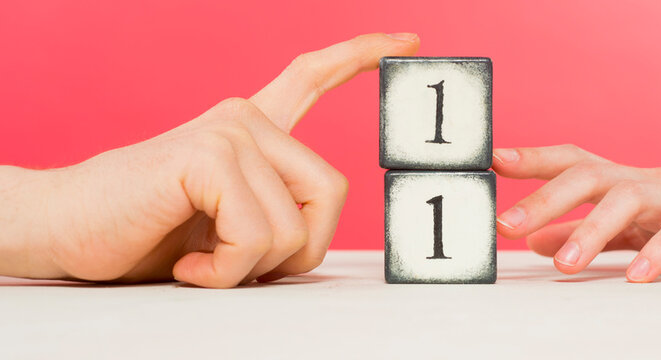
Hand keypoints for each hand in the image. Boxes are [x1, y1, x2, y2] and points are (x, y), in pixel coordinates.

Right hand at [0, 33, 419, 287]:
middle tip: (242, 264)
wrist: (64, 229)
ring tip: (203, 260)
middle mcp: (245, 119)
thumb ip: (272, 214)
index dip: (363, 57)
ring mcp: (229, 130)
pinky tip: (188, 261)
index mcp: (251, 129)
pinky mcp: (207, 153)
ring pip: (295, 226)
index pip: (314, 77)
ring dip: (250, 268)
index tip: (408, 43)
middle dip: (300, 250)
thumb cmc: (146, 232)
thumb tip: (314, 238)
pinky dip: (225, 269)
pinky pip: (256, 235)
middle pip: (333, 192)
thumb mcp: (226, 225)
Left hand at [493, 144, 660, 281]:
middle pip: (591, 173)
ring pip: (631, 197)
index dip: (531, 158)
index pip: (574, 160)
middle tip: (504, 225)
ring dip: (591, 230)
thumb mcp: (640, 230)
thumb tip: (530, 240)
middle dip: (545, 197)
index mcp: (630, 182)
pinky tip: (635, 278)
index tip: (488, 161)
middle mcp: (652, 181)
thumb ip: (589, 233)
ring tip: (562, 265)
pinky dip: (656, 254)